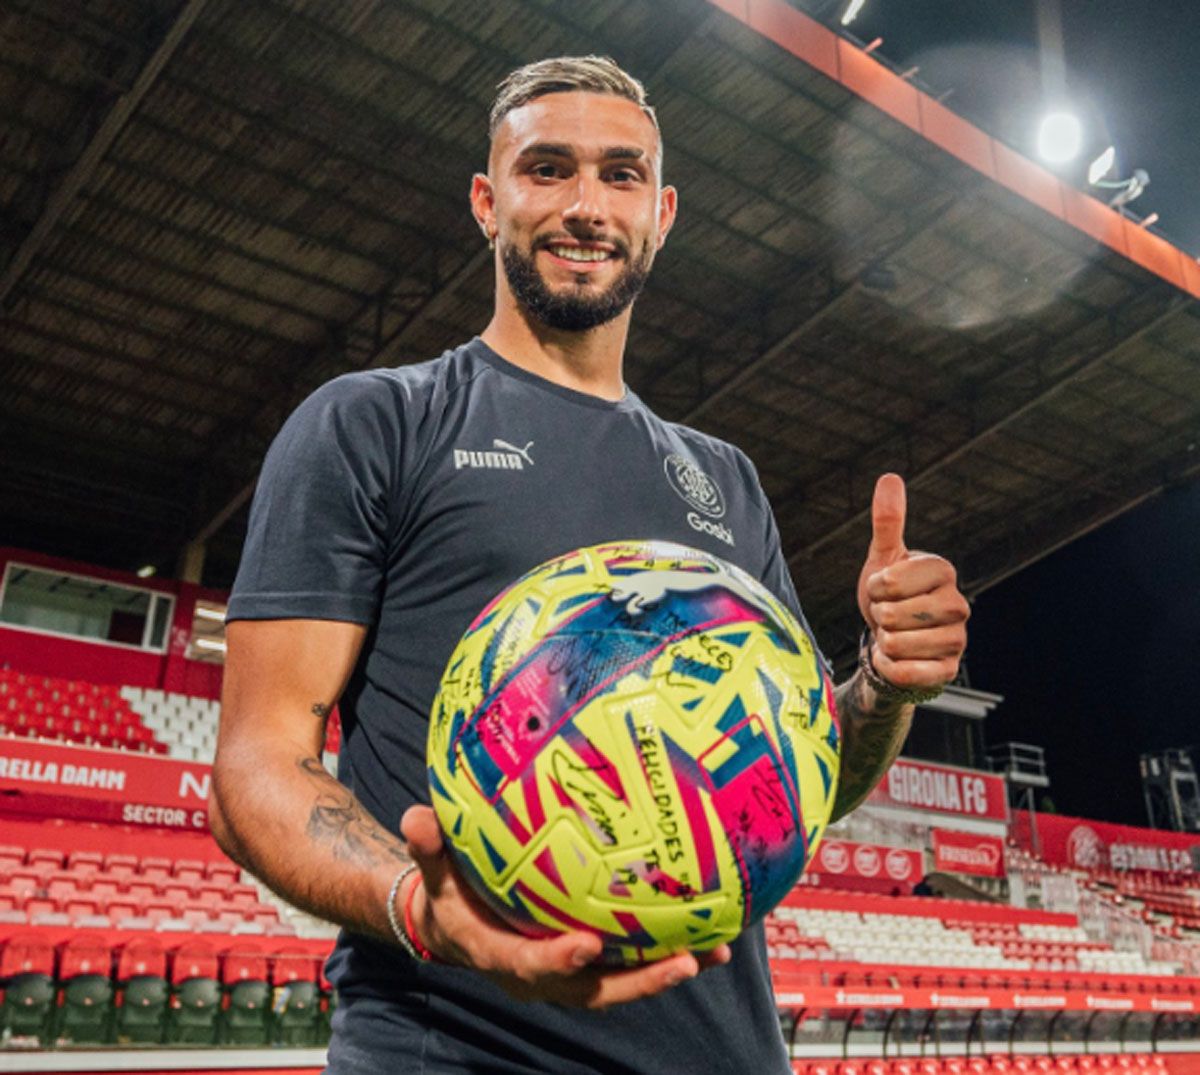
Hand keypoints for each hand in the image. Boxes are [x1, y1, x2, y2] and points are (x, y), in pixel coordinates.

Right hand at [400, 805, 731, 1008]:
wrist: (457, 927)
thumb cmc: (447, 896)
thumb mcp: (432, 875)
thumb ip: (428, 848)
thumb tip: (416, 815)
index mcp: (503, 957)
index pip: (532, 965)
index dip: (560, 959)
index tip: (589, 942)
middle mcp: (544, 976)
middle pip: (597, 989)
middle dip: (642, 981)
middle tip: (686, 962)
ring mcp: (572, 973)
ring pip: (624, 981)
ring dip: (669, 969)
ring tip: (716, 949)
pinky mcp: (591, 963)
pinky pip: (633, 962)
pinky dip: (670, 951)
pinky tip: (710, 932)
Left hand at [855, 473, 968, 689]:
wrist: (890, 640)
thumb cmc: (888, 595)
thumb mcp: (883, 557)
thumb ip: (888, 521)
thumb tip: (890, 477)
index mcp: (943, 571)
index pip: (889, 580)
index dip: (874, 587)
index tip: (882, 588)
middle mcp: (958, 604)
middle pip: (892, 615)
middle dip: (878, 616)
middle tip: (888, 615)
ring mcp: (957, 639)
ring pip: (897, 643)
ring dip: (883, 642)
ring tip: (894, 635)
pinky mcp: (948, 670)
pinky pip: (906, 672)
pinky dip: (889, 667)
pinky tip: (896, 658)